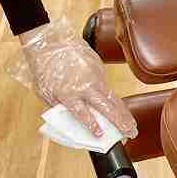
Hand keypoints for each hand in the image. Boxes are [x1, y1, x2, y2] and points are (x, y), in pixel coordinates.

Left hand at [13, 18, 137, 139]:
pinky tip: (120, 110)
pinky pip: (108, 87)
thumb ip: (58, 107)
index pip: (82, 113)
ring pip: (112, 98)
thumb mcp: (45, 92)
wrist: (51, 42)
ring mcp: (94, 76)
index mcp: (68, 94)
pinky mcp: (99, 68)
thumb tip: (70, 121)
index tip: (101, 135)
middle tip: (131, 133)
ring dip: (123, 113)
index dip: (92, 125)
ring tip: (132, 125)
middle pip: (106, 107)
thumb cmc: (44, 68)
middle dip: (120, 122)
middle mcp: (84, 86)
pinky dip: (114, 100)